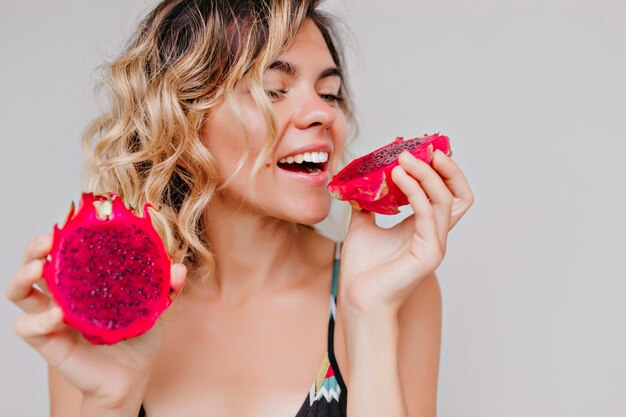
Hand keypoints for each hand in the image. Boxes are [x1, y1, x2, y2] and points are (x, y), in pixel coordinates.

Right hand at [5, 233, 186, 408]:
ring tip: (39, 268)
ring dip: (22, 276)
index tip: (71, 221)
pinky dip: (38, 319)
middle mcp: (62, 294)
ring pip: (18, 291)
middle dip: (35, 247)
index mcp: (84, 280)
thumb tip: (178, 268)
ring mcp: (51, 317)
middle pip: (33, 263)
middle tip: (48, 240)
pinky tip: (57, 315)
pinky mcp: (48, 341)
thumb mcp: (156, 306)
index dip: (63, 234)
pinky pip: (27, 327)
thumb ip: (167, 287)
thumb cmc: (138, 337)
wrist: (132, 375)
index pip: (65, 250)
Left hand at [339, 149, 473, 314]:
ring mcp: (436, 244)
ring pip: (445, 200)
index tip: (423, 150)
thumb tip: (358, 183)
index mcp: (423, 228)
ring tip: (402, 158)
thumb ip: (367, 205)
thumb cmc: (362, 270)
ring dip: (425, 174)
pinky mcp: (429, 254)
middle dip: (446, 168)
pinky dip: (415, 191)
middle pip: (458, 194)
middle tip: (426, 148)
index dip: (442, 170)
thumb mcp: (362, 227)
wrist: (357, 300)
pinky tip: (397, 176)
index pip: (447, 193)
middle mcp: (435, 234)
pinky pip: (427, 214)